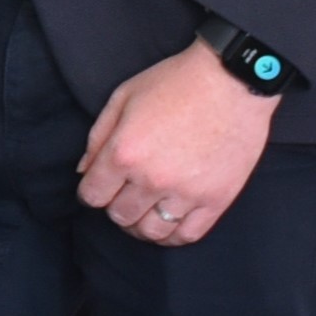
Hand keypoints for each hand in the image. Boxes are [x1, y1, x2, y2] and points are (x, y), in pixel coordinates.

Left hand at [77, 41, 276, 246]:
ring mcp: (187, 192)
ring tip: (144, 211)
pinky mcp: (218, 199)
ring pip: (152, 231)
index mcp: (124, 153)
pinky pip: (189, 234)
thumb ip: (97, 137)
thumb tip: (84, 171)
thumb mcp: (123, 98)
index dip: (92, 192)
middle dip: (115, 206)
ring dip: (141, 225)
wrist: (231, 80)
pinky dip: (173, 235)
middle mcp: (152, 178)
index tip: (100, 185)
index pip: (92, 196)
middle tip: (124, 194)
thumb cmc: (175, 83)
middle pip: (120, 216)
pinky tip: (169, 221)